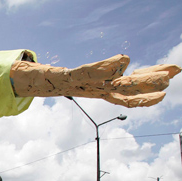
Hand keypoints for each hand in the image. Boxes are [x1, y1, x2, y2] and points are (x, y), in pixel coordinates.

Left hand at [11, 54, 180, 107]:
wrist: (37, 82)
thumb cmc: (65, 80)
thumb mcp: (89, 76)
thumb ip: (107, 71)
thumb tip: (129, 65)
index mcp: (102, 91)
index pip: (129, 94)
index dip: (148, 92)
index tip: (168, 82)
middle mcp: (96, 90)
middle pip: (126, 90)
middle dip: (149, 85)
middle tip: (169, 79)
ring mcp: (84, 84)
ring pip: (113, 84)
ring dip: (135, 80)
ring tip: (159, 74)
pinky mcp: (70, 76)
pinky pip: (89, 72)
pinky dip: (106, 67)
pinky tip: (123, 60)